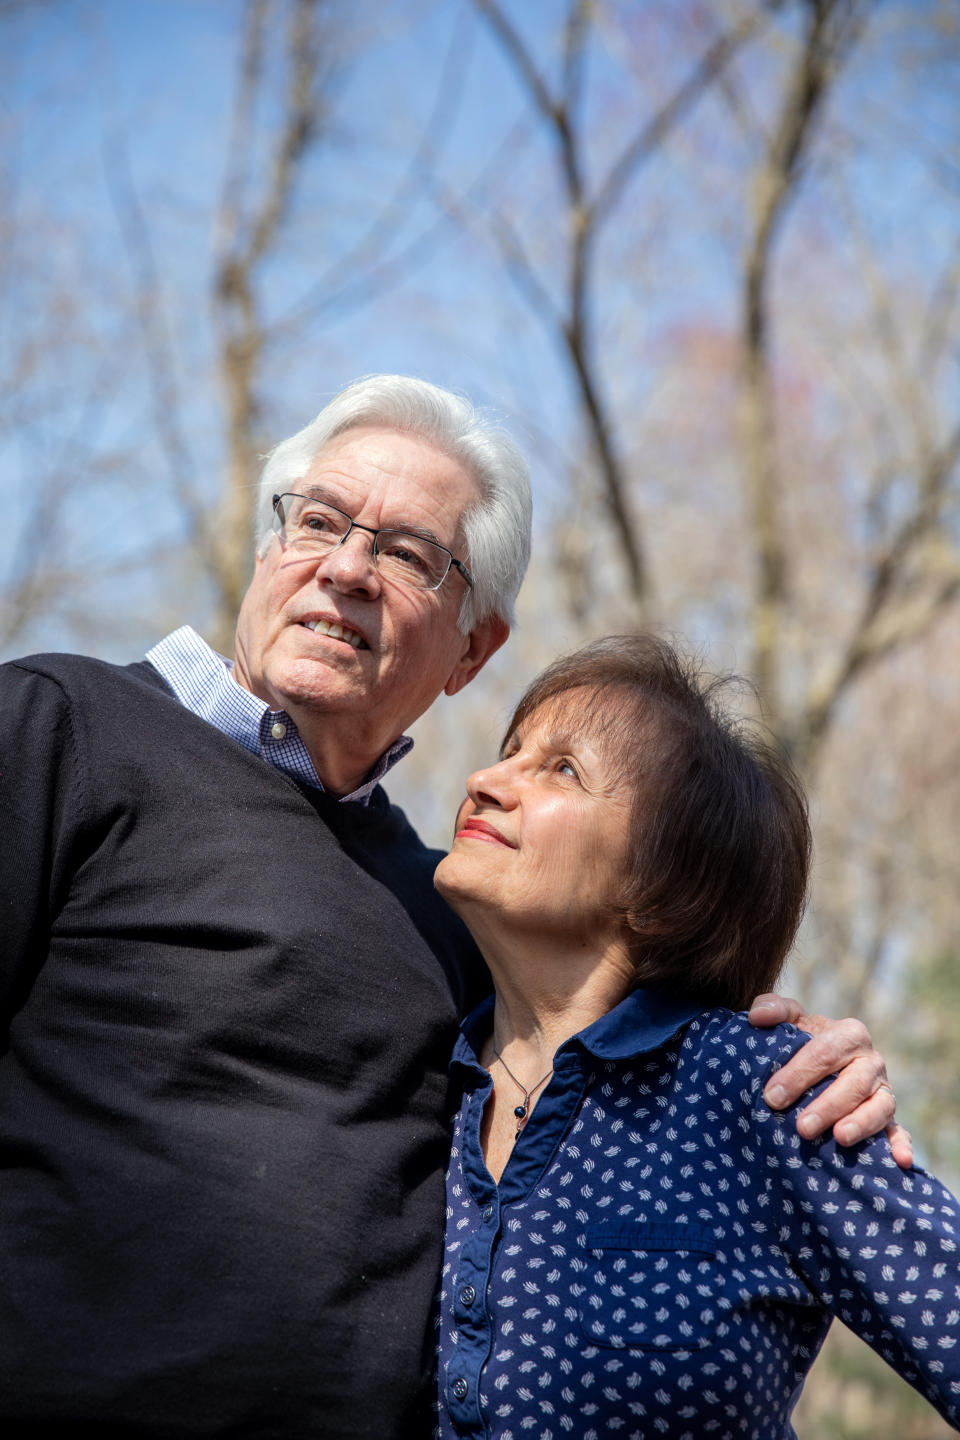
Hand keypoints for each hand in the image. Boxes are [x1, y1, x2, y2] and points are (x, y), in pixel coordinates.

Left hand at [748, 993, 912, 1169]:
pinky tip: (899, 1161)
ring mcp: (882, 1090)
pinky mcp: (888, 1118)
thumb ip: (772, 1009)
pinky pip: (899, 1131)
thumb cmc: (801, 1041)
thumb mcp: (788, 1020)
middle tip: (802, 1127)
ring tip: (839, 1138)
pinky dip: (901, 1144)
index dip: (799, 1074)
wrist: (819, 1061)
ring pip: (880, 1106)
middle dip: (828, 1105)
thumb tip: (758, 1017)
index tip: (772, 1097)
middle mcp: (871, 1061)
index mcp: (849, 1034)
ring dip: (862, 1124)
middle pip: (855, 1082)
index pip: (825, 1052)